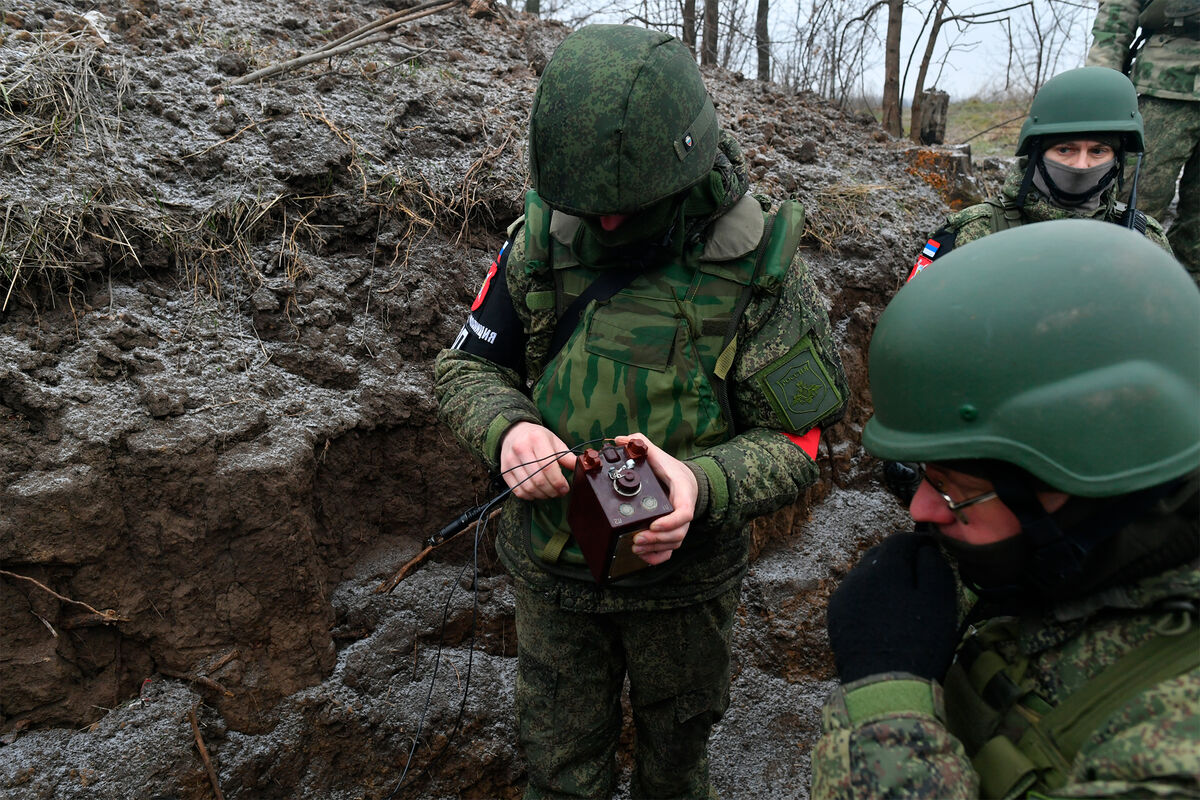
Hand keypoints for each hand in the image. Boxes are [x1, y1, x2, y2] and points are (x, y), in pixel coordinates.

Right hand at [499, 421, 576, 500]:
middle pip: (538, 479)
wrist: (514, 432)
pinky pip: (517, 490)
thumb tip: (581, 468)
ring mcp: (510, 460)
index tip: (565, 488)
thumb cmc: (537, 437)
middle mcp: (521, 449)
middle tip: (559, 492)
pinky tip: (537, 492)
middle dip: (552, 491)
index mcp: (537, 439)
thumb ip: (566, 456)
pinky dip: (529, 496)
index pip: (548, 466)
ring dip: (542, 495)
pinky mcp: (504, 470)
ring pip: (528, 487)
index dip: (558, 482)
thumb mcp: (554, 441)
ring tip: (549, 493)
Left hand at [613, 434, 697, 565]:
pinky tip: (644, 557)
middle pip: (678, 534)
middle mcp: (684, 511)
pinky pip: (670, 551)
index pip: (685, 512)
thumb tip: (620, 439)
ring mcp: (680, 525)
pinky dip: (659, 557)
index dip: (671, 522)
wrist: (685, 480)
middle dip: (657, 540)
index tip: (654, 524)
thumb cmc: (671, 470)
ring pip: (674, 544)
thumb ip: (641, 444)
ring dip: (656, 549)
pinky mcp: (673, 533)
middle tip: (637, 539)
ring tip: (635, 547)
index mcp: (683, 493)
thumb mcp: (658, 455)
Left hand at [826, 532, 957, 682]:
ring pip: (865, 575)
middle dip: (900, 559)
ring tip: (903, 598)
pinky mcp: (836, 617)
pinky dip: (870, 597)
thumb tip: (926, 549)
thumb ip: (933, 565)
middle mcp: (856, 576)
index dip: (919, 543)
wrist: (885, 687)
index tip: (932, 552)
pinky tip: (884, 615)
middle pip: (880, 555)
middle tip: (920, 575)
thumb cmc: (919, 642)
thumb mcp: (939, 600)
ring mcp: (842, 597)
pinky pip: (855, 595)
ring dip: (883, 578)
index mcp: (883, 567)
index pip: (900, 540)